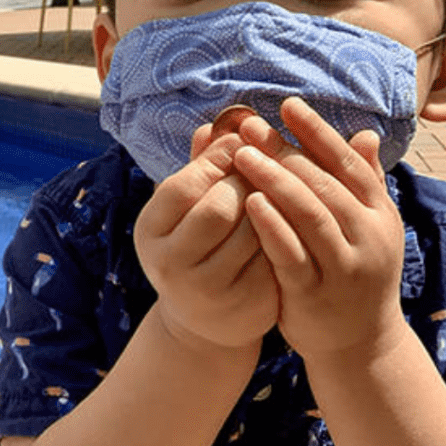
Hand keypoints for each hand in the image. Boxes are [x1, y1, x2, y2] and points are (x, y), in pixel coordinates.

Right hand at [133, 123, 278, 351]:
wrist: (205, 320)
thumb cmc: (197, 246)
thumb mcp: (186, 210)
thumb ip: (200, 168)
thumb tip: (216, 125)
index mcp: (151, 231)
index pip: (185, 185)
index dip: (217, 160)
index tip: (242, 145)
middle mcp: (172, 263)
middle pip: (219, 208)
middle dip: (248, 181)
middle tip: (266, 168)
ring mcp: (209, 289)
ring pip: (254, 231)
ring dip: (274, 204)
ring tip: (281, 188)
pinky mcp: (247, 304)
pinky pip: (276, 255)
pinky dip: (288, 232)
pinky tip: (294, 220)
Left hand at [231, 98, 406, 362]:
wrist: (360, 344)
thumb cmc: (355, 273)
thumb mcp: (367, 227)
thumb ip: (360, 182)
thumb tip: (363, 132)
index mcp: (379, 213)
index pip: (348, 162)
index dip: (317, 131)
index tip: (286, 104)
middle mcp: (368, 236)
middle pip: (324, 183)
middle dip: (285, 151)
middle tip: (250, 127)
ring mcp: (345, 266)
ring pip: (310, 214)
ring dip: (274, 181)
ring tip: (241, 156)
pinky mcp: (316, 294)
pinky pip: (292, 254)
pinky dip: (271, 226)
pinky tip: (249, 202)